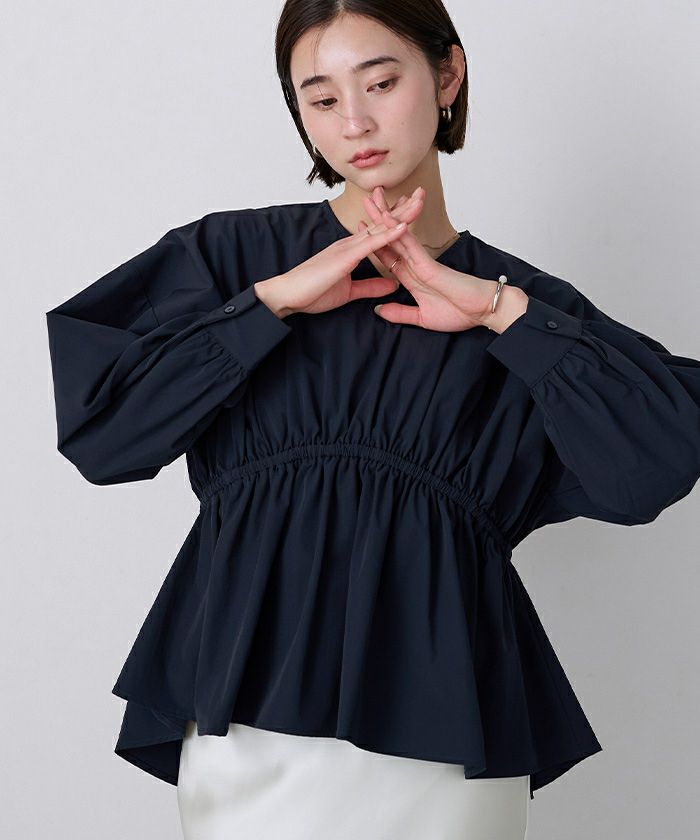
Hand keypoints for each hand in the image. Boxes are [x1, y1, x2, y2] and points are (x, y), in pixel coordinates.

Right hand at [254, 216, 408, 317]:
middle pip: (381, 222)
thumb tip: (392, 285)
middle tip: (421, 194)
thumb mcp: (349, 292)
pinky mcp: (345, 257)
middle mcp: (350, 243)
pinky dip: (388, 234)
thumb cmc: (312, 292)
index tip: (411, 210)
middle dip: (402, 209)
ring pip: (379, 227)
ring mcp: (348, 247)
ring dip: (400, 215)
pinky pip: (371, 243)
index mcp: (351, 250)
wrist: (288, 295)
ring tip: (419, 202)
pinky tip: (403, 226)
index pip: (377, 231)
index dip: (394, 219)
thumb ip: (370, 286)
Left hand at [360, 186, 526, 332]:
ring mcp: (421, 262)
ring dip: (385, 217)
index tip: (360, 230)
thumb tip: (379, 310)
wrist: (482, 312)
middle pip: (392, 239)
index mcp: (412, 277)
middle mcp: (415, 265)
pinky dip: (397, 232)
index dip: (374, 242)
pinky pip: (409, 245)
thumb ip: (400, 313)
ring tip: (372, 199)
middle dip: (377, 220)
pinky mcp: (428, 264)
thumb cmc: (460, 313)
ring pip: (399, 236)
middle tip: (366, 200)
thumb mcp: (422, 317)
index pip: (389, 256)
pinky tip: (386, 218)